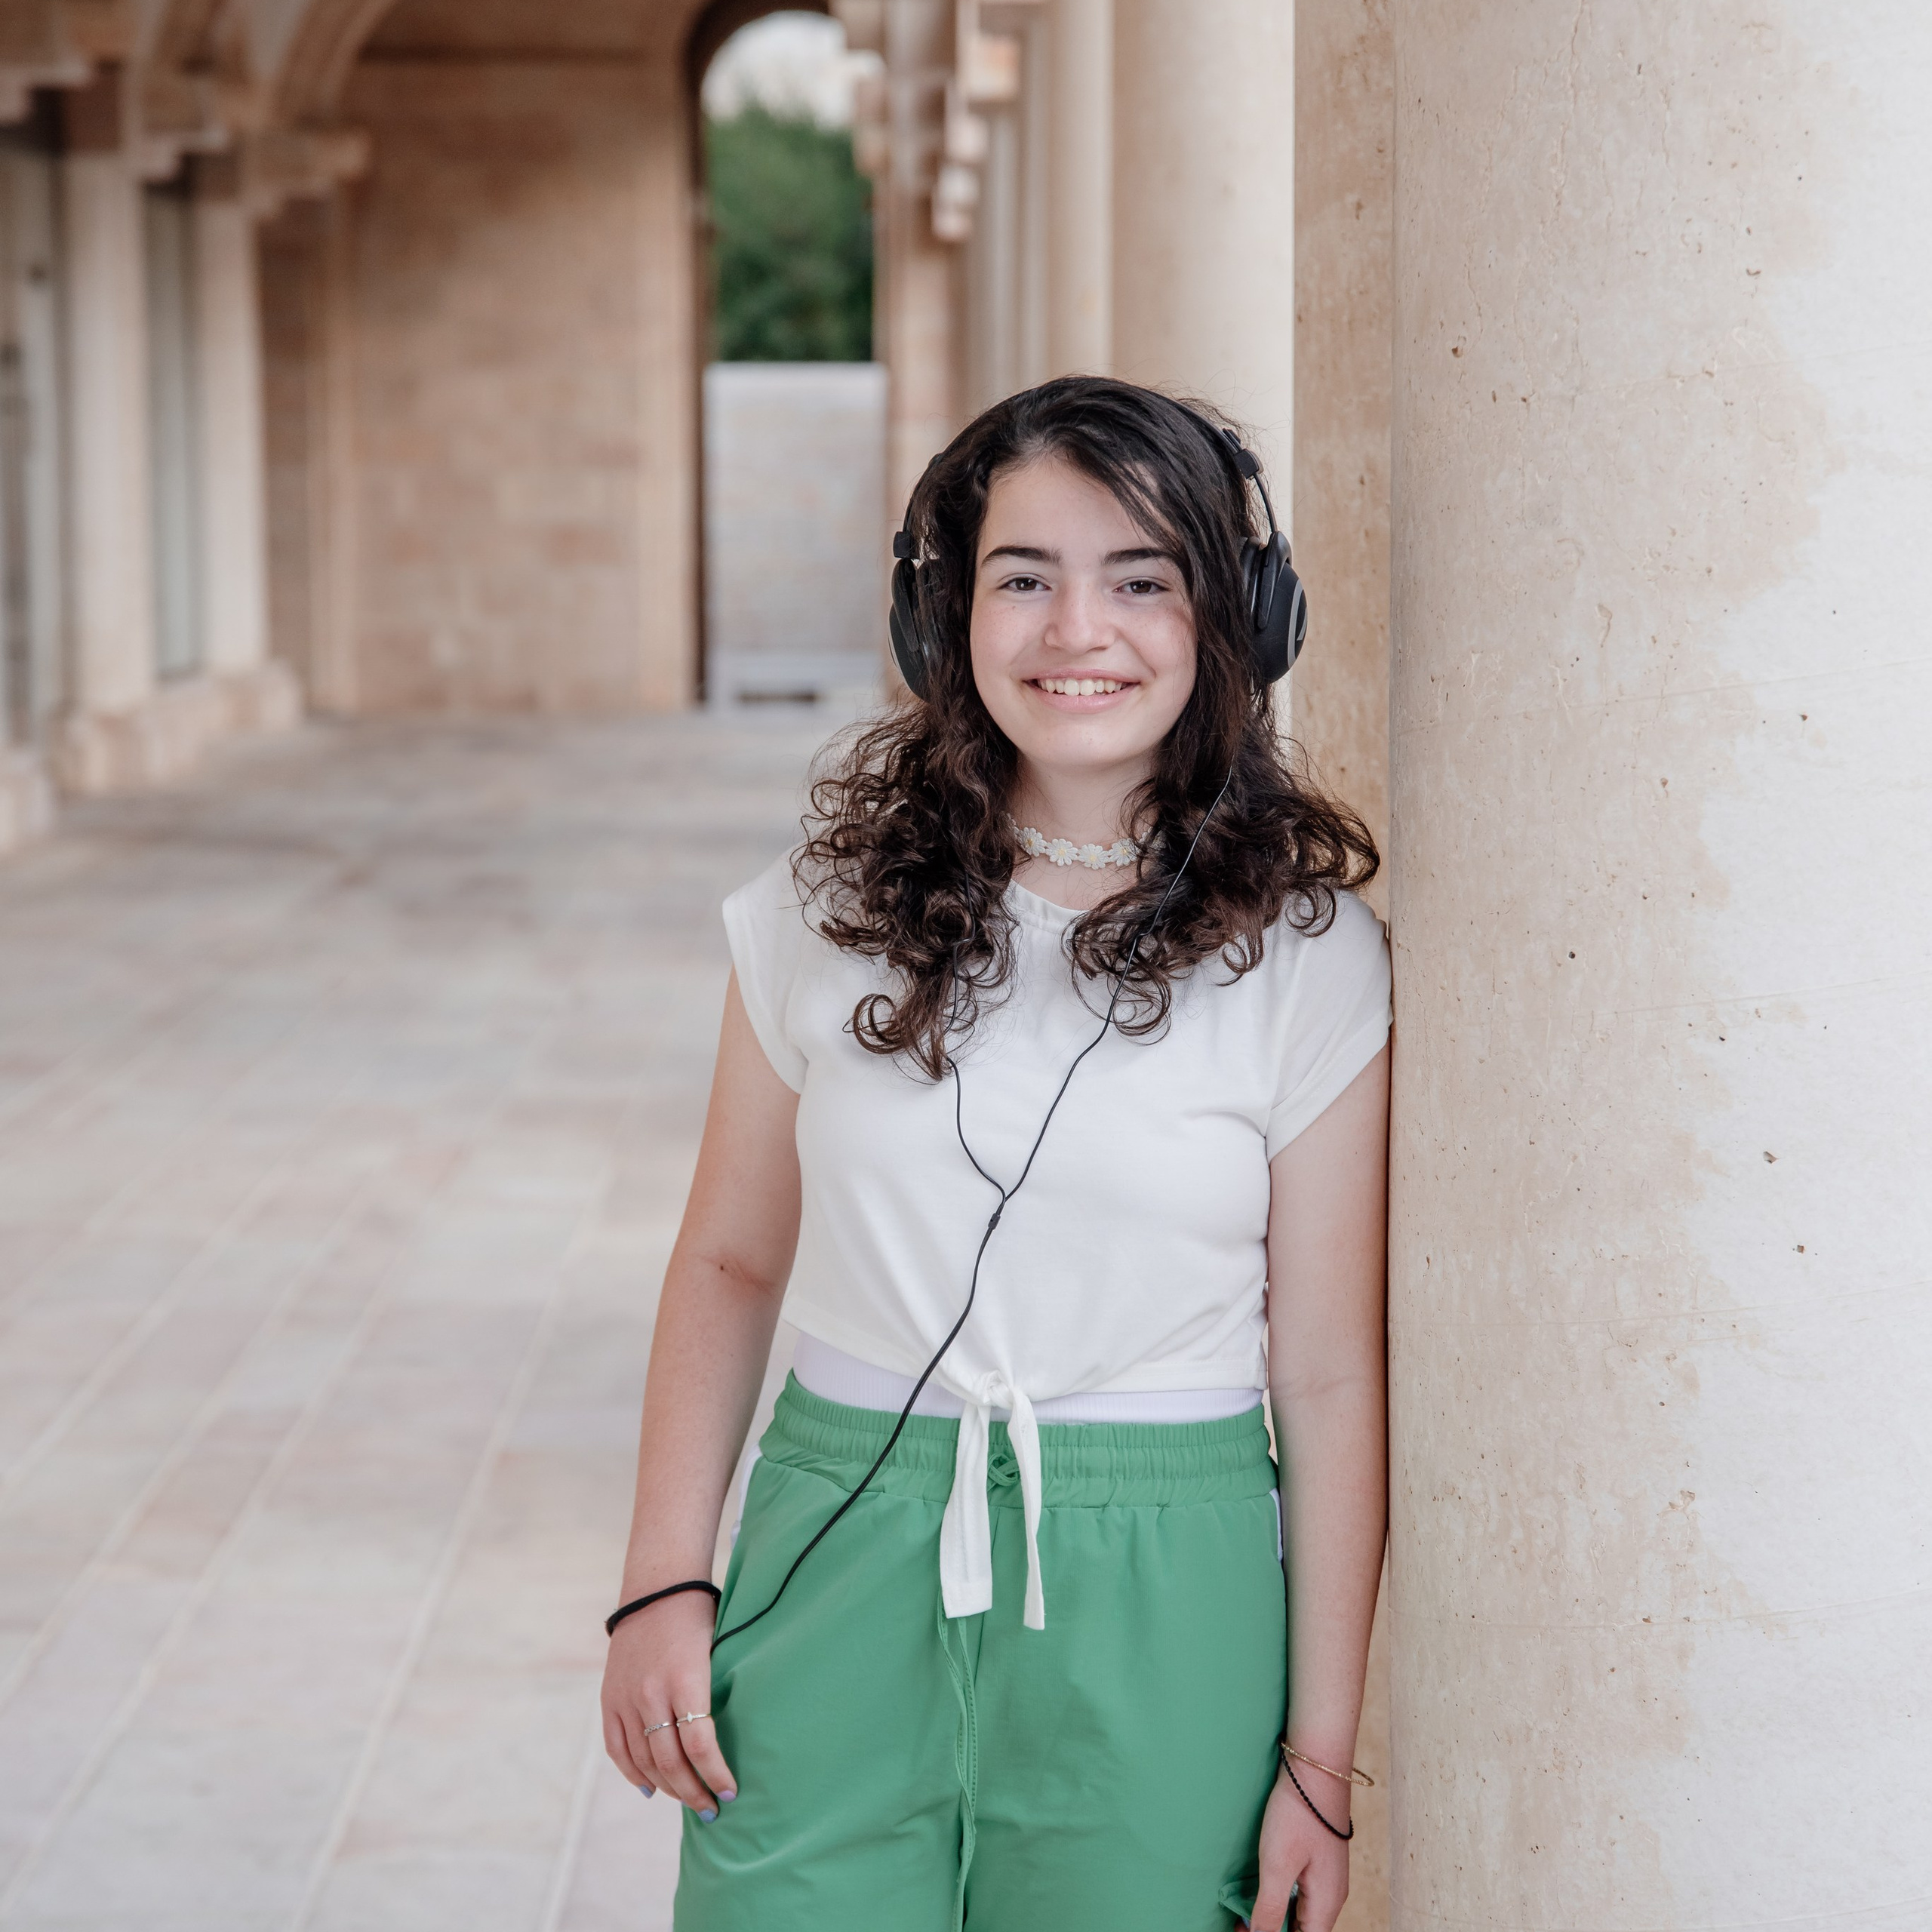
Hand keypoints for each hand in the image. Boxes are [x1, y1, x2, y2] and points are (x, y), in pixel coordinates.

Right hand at [600, 1590, 737, 1817]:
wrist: (657, 1590)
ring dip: (667, 1789)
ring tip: (688, 1800)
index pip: (699, 1745)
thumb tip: (729, 1745)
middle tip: (712, 1809)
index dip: (715, 1775)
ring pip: (644, 1762)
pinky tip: (651, 1790)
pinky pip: (618, 1750)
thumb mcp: (718, 1652)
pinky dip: (633, 1774)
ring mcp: (626, 1698)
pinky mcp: (608, 1699)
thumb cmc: (699, 1621)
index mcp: (685, 1679)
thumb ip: (716, 1697)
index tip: (731, 1792)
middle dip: (693, 1793)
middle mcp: (651, 1693)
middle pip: (670, 1762)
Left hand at [1247, 1764, 1350, 1931]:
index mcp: (1327, 1903)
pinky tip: (1262, 1893)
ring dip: (1276, 1917)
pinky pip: (1302, 1894)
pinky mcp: (1319, 1861)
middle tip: (1240, 1925)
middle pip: (1304, 1930)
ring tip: (1244, 1915)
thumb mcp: (1278, 1865)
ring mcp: (1327, 1878)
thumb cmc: (1297, 1816)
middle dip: (1273, 1930)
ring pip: (1302, 1914)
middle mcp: (1332, 1896)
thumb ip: (1270, 1908)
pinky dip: (1282, 1900)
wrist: (1315, 1770)